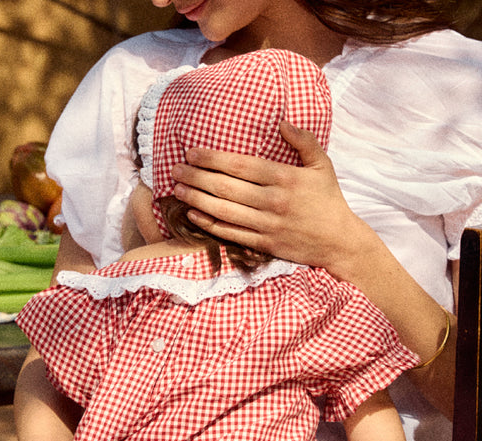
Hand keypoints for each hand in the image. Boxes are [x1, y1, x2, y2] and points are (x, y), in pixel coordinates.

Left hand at [171, 121, 367, 272]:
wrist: (338, 242)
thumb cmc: (328, 201)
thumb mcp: (322, 165)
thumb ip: (303, 141)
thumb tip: (282, 122)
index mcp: (284, 178)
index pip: (241, 166)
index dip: (213, 159)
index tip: (192, 153)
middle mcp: (272, 202)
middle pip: (226, 187)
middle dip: (196, 177)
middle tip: (175, 170)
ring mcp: (266, 225)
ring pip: (223, 211)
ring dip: (197, 199)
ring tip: (178, 190)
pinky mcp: (264, 244)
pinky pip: (230, 234)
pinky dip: (209, 224)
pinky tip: (193, 214)